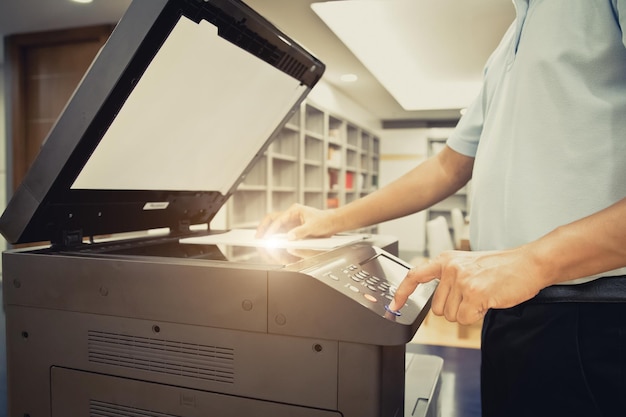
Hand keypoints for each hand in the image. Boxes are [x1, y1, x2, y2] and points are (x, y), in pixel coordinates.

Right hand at [256, 203, 336, 239]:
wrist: (332, 223)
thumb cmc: (324, 221)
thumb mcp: (313, 226)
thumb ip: (301, 231)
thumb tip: (290, 237)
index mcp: (294, 210)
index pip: (278, 220)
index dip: (271, 230)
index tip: (267, 238)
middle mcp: (290, 215)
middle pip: (271, 220)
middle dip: (263, 229)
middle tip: (257, 238)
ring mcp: (290, 222)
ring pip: (274, 226)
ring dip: (267, 234)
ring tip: (261, 242)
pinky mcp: (292, 229)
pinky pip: (280, 233)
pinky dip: (274, 239)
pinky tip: (272, 245)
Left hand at [389, 248, 545, 324]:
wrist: (528, 263)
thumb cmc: (501, 266)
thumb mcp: (468, 264)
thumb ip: (449, 277)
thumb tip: (438, 299)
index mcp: (446, 260)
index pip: (415, 276)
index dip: (402, 293)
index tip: (394, 305)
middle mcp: (450, 269)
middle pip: (438, 308)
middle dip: (455, 309)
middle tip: (473, 296)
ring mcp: (462, 281)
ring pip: (452, 316)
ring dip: (467, 312)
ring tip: (482, 295)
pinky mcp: (474, 294)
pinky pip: (466, 319)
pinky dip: (477, 316)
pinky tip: (488, 301)